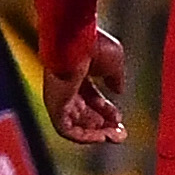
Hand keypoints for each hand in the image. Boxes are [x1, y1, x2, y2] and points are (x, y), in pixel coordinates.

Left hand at [44, 28, 129, 144]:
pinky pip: (67, 130)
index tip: (119, 118)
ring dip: (96, 133)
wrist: (74, 38)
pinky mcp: (54, 105)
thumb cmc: (92, 43)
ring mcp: (57, 96)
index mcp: (77, 72)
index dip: (106, 110)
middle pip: (83, 114)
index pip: (90, 98)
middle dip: (103, 125)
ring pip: (75, 125)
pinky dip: (85, 136)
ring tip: (114, 136)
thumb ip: (116, 78)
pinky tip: (102, 136)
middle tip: (119, 133)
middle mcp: (64, 86)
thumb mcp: (113, 62)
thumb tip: (119, 90)